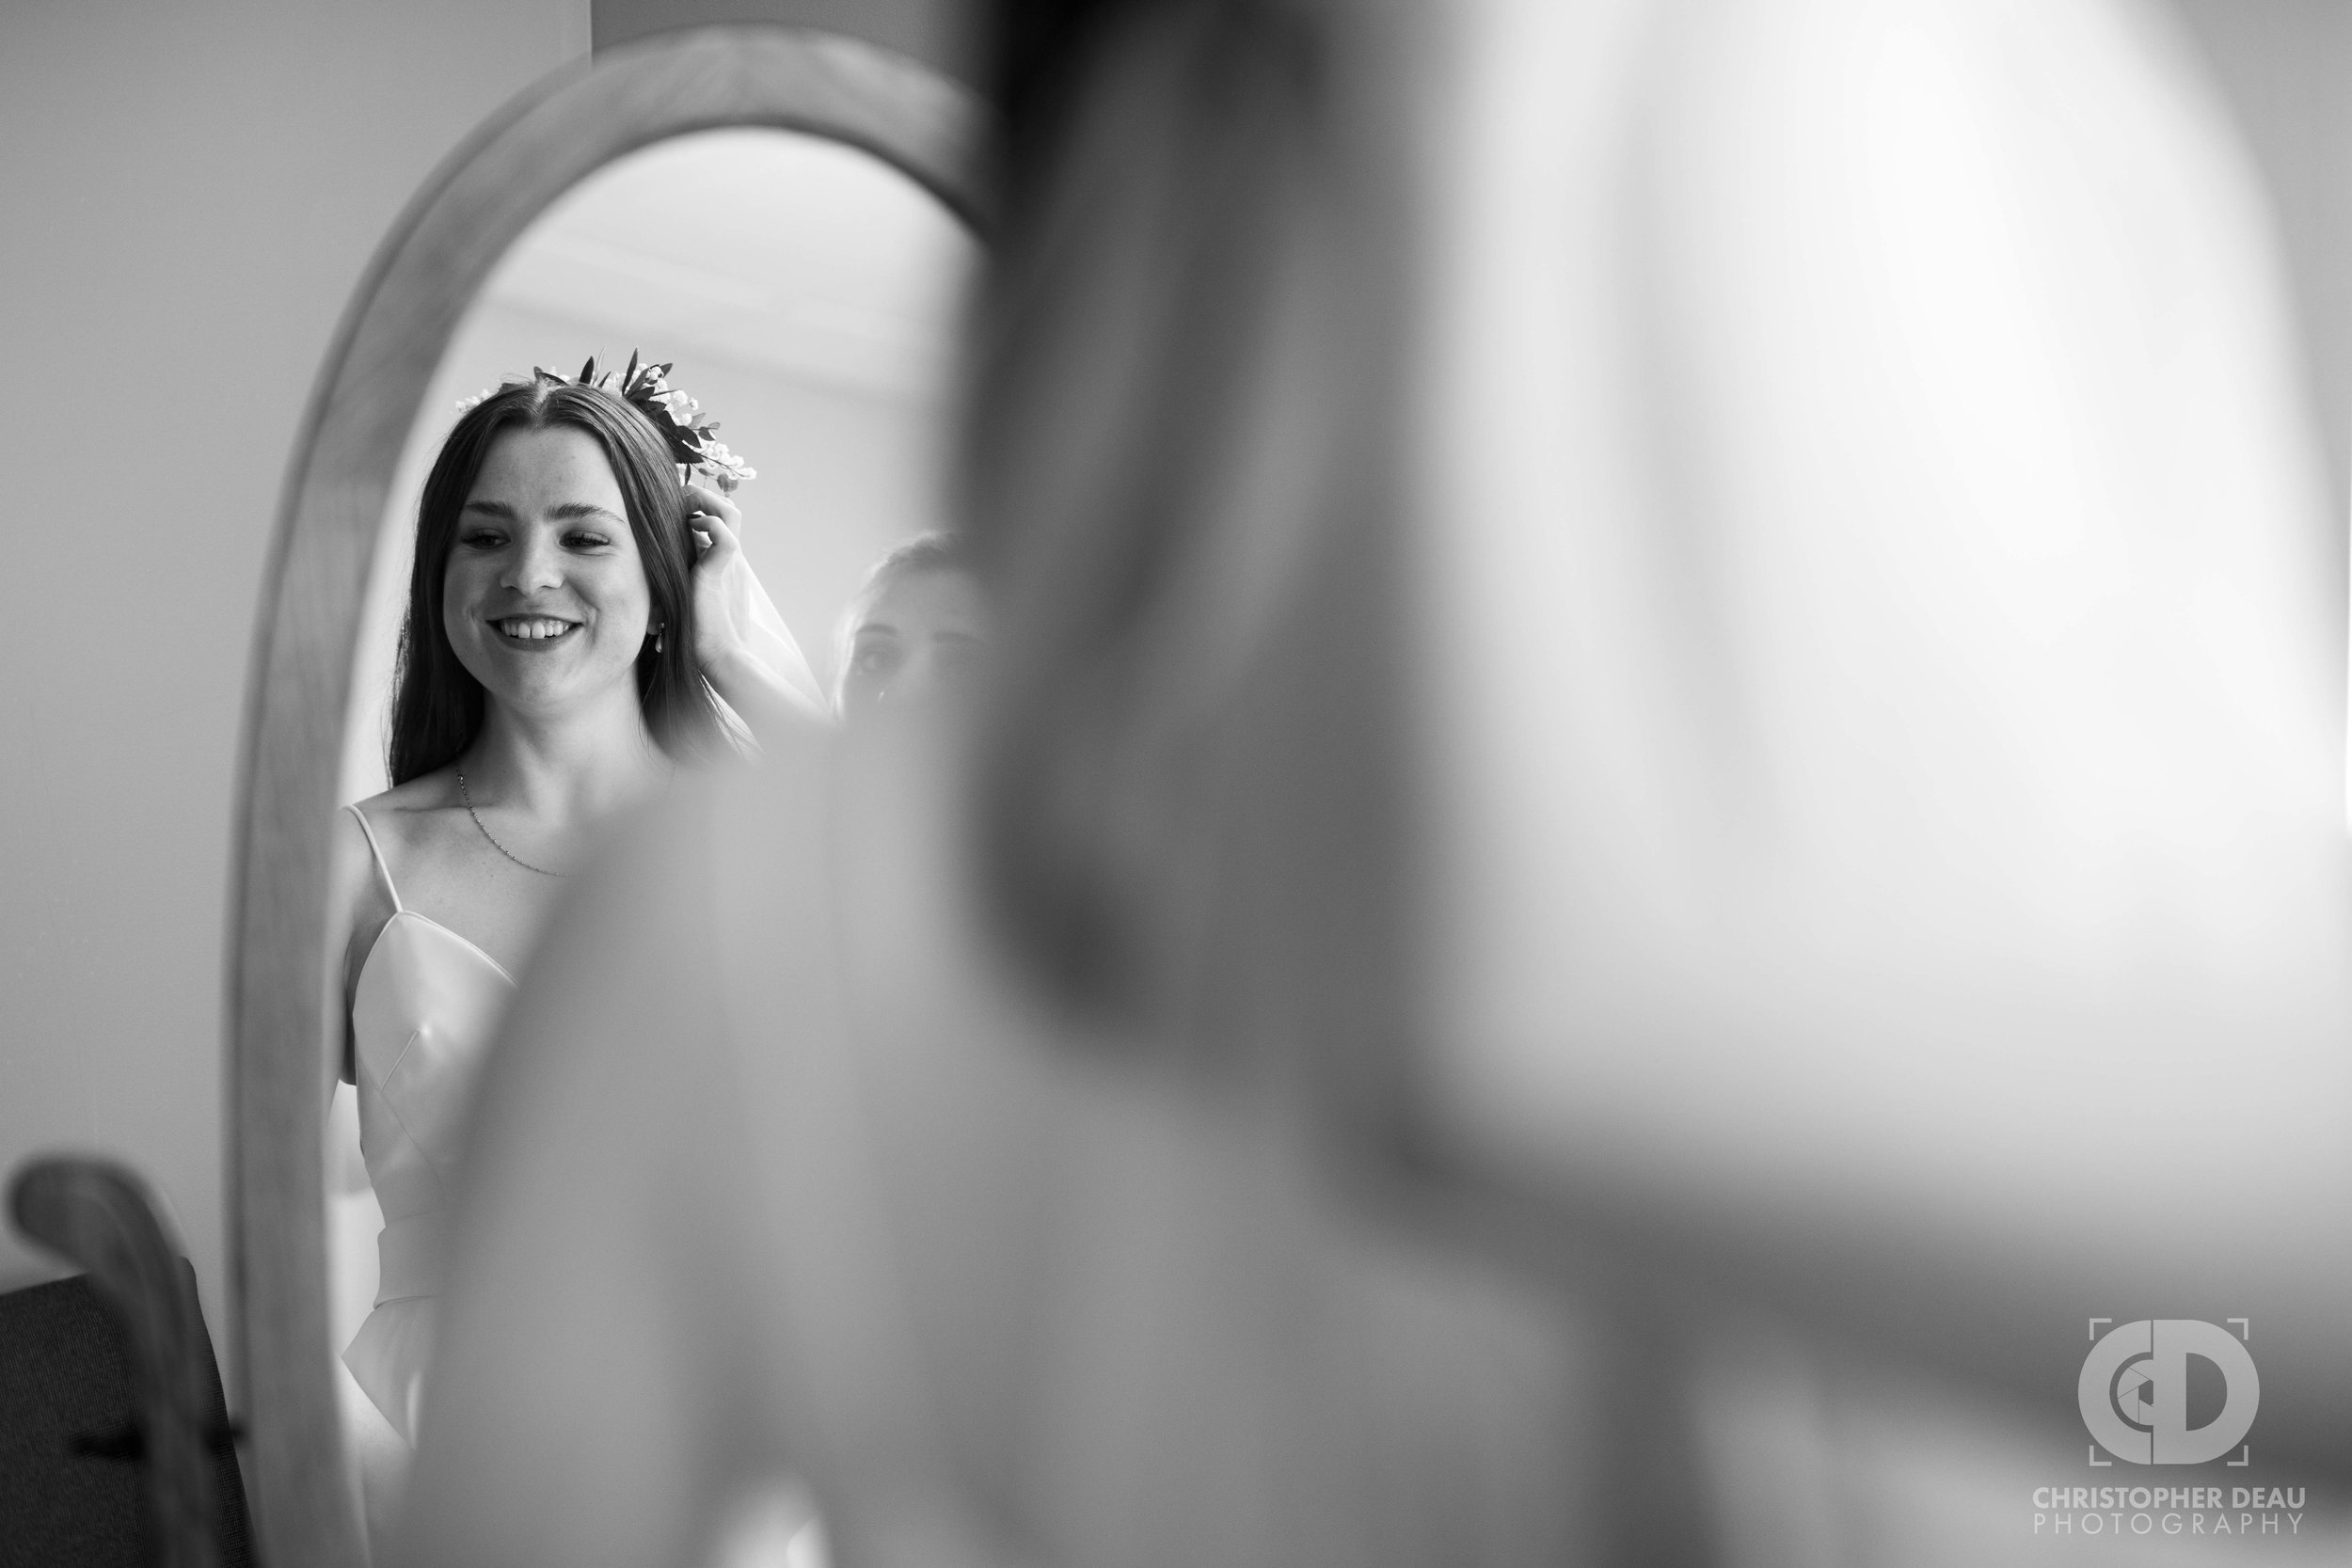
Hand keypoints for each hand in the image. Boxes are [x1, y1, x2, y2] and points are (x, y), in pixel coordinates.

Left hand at [684, 481, 757, 674]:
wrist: (721, 658)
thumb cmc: (701, 640)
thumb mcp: (684, 606)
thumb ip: (675, 591)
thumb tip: (651, 601)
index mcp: (725, 566)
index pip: (720, 523)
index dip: (700, 509)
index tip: (676, 509)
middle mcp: (732, 560)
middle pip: (729, 510)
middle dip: (703, 497)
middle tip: (678, 501)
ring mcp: (731, 564)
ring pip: (731, 513)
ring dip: (707, 501)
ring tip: (685, 506)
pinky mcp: (723, 572)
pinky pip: (725, 536)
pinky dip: (709, 524)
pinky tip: (691, 529)